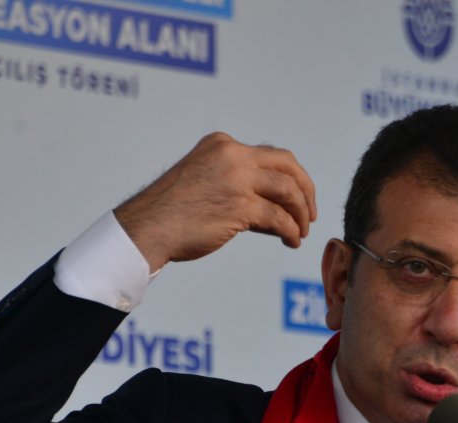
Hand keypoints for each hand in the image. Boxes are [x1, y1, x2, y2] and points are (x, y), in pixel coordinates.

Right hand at [113, 132, 317, 271]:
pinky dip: (291, 231)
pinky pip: (279, 218)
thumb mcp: (205, 179)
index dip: (291, 178)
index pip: (270, 156)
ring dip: (301, 214)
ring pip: (288, 192)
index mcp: (223, 144)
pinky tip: (290, 241)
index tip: (299, 198)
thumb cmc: (171, 211)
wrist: (147, 227)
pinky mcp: (239, 206)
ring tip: (301, 233)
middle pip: (288, 166)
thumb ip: (237, 183)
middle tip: (310, 215)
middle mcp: (232, 155)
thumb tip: (275, 208)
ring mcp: (237, 179)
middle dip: (306, 191)